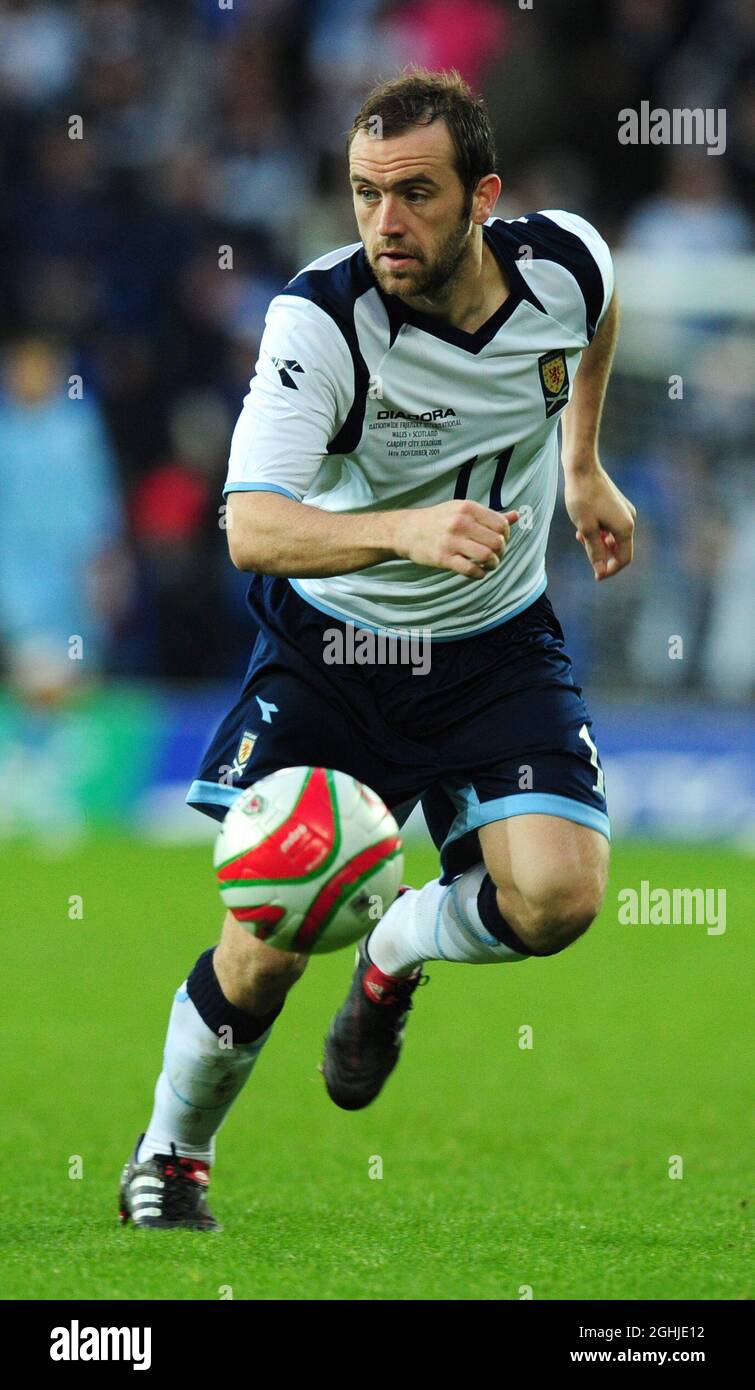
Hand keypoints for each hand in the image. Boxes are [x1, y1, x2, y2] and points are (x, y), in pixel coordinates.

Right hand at [394, 500, 518, 578]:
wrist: (406, 530)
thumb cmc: (438, 520)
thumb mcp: (462, 510)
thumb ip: (490, 515)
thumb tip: (517, 516)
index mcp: (468, 507)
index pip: (501, 525)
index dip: (506, 537)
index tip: (500, 542)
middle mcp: (460, 522)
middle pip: (497, 542)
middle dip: (501, 553)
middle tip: (496, 556)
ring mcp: (451, 540)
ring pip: (487, 556)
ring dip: (493, 565)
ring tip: (489, 566)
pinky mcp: (443, 558)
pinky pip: (471, 570)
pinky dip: (480, 574)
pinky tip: (478, 573)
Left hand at [564, 463, 635, 580]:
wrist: (582, 468)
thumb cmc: (582, 498)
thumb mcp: (586, 529)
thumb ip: (595, 552)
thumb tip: (601, 571)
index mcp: (625, 527)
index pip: (623, 559)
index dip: (610, 570)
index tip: (595, 576)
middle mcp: (629, 519)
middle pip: (619, 548)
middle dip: (601, 553)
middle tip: (582, 544)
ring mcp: (624, 511)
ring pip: (613, 537)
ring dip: (597, 541)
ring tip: (579, 534)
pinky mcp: (617, 505)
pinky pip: (610, 526)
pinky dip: (599, 530)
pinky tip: (583, 525)